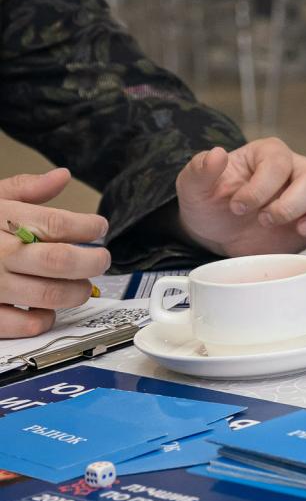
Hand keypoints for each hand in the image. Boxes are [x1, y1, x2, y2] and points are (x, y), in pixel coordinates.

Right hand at [0, 170, 109, 338]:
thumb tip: (60, 176)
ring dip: (76, 291)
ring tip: (81, 285)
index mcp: (1, 220)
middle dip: (92, 261)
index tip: (99, 228)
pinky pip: (24, 324)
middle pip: (60, 260)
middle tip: (101, 260)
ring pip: (49, 294)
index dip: (88, 226)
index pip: (57, 224)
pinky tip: (47, 309)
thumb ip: (25, 189)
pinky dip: (44, 319)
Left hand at [175, 140, 305, 258]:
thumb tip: (215, 155)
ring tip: (300, 231)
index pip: (279, 162)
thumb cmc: (210, 204)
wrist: (218, 234)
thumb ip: (199, 171)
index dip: (261, 186)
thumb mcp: (193, 188)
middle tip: (265, 221)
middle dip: (291, 203)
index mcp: (269, 155)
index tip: (238, 207)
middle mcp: (298, 169)